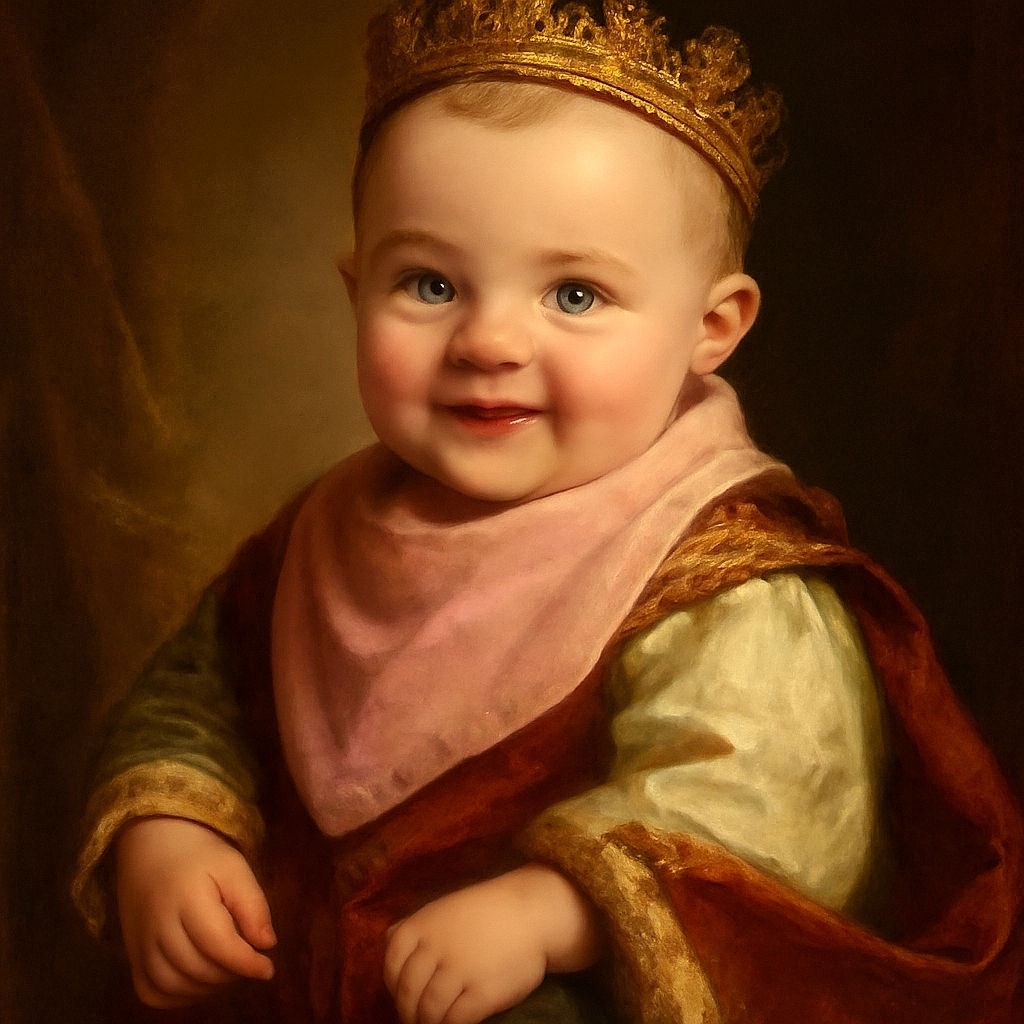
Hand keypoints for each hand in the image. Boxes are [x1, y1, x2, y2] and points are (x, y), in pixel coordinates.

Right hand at [115, 816, 275, 1007]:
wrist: (154, 845)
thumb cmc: (201, 856)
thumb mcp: (234, 867)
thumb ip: (252, 904)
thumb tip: (267, 945)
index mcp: (187, 897)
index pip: (217, 944)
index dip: (246, 963)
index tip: (268, 969)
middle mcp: (156, 924)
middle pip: (196, 968)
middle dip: (230, 974)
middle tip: (249, 962)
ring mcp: (138, 943)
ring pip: (172, 985)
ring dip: (207, 988)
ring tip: (228, 970)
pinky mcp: (130, 955)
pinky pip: (151, 992)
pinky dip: (178, 997)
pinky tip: (200, 982)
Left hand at [384, 864, 602, 1023]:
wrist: (532, 912)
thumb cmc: (487, 912)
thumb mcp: (445, 908)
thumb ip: (416, 925)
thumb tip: (386, 941)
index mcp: (423, 925)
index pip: (391, 965)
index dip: (393, 986)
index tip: (402, 996)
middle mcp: (436, 948)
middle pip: (408, 993)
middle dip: (408, 1012)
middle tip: (415, 1020)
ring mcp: (459, 971)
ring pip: (429, 1012)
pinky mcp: (482, 992)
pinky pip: (455, 1021)